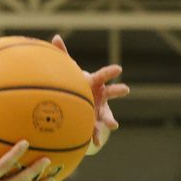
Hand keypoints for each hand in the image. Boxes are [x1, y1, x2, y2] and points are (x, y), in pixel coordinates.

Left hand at [50, 35, 129, 151]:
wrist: (80, 102)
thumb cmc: (77, 84)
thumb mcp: (69, 71)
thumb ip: (63, 54)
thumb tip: (55, 37)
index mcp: (95, 83)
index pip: (102, 75)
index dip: (110, 72)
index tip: (119, 68)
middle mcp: (101, 96)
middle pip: (112, 93)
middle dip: (118, 91)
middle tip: (126, 89)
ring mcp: (100, 110)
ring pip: (107, 114)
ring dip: (110, 119)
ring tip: (113, 125)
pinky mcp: (94, 123)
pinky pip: (95, 130)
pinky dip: (94, 136)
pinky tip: (92, 143)